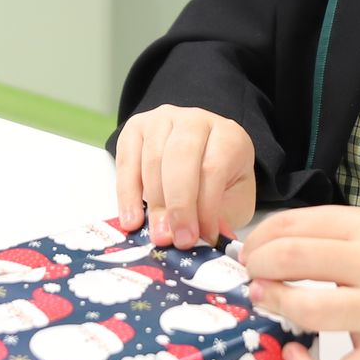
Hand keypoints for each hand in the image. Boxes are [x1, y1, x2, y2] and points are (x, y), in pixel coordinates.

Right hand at [114, 105, 256, 249]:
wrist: (197, 158)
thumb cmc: (218, 183)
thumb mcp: (232, 201)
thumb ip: (221, 217)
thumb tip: (209, 240)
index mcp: (228, 136)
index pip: (213, 168)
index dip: (205, 206)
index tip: (199, 238)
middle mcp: (195, 120)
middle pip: (181, 158)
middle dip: (176, 204)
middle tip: (172, 239)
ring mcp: (162, 120)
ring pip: (153, 159)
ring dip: (153, 203)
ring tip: (156, 236)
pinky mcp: (135, 127)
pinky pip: (127, 161)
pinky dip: (127, 194)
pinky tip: (132, 220)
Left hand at [240, 206, 359, 359]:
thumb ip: (318, 234)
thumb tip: (258, 247)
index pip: (293, 226)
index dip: (258, 239)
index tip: (250, 252)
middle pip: (293, 259)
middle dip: (259, 266)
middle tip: (254, 276)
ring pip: (308, 308)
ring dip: (275, 303)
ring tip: (266, 301)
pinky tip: (294, 353)